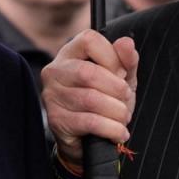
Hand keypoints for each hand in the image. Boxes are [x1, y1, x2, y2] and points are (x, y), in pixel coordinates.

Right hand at [41, 29, 137, 166]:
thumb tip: (126, 42)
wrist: (88, 137)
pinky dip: (112, 128)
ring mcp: (52, 95)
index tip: (121, 73)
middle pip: (88, 73)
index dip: (112, 56)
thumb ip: (125, 61)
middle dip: (116, 88)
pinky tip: (118, 131)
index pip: (89, 40)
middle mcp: (55, 72)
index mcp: (70, 54)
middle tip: (124, 98)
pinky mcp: (56, 119)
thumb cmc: (103, 100)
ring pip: (91, 99)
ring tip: (122, 117)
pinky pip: (90, 121)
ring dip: (117, 112)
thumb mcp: (120, 79)